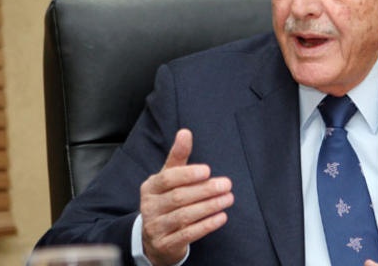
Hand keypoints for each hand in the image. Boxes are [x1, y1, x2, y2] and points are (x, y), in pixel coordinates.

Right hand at [140, 129, 233, 265]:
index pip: (167, 179)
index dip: (187, 174)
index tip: (207, 170)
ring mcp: (156, 228)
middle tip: (226, 184)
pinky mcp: (166, 245)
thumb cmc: (166, 200)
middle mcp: (149, 207)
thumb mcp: (169, 178)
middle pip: (178, 198)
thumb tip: (185, 132)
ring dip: (209, 207)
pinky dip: (206, 225)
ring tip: (228, 198)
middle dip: (205, 190)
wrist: (154, 238)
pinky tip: (221, 216)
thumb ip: (178, 157)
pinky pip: (188, 234)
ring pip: (184, 216)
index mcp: (150, 187)